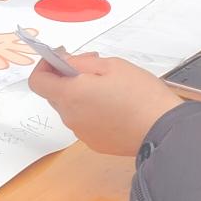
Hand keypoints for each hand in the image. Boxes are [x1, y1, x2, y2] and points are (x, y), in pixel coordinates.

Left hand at [29, 53, 183, 156]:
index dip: (45, 66)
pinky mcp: (95, 142)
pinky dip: (92, 110)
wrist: (163, 129)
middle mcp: (71, 117)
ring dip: (80, 94)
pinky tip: (114, 105)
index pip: (38, 81)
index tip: (59, 58)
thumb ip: (80, 63)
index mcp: (71, 95)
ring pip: (70, 107)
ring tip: (108, 86)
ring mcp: (82, 132)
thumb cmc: (141, 95)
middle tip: (92, 67)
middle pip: (54, 94)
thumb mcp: (111, 65)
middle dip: (66, 78)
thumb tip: (63, 63)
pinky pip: (84, 121)